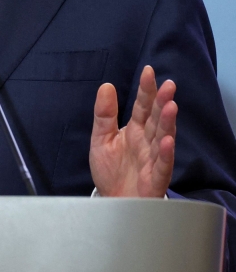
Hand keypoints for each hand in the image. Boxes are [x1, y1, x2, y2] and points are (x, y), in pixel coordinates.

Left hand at [90, 65, 176, 196]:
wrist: (111, 199)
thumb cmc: (110, 169)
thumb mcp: (100, 138)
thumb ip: (104, 114)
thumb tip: (106, 86)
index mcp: (135, 130)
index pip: (143, 107)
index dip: (146, 90)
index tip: (148, 71)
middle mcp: (147, 142)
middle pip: (156, 119)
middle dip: (162, 102)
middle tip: (168, 85)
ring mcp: (153, 159)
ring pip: (163, 138)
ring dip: (167, 123)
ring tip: (170, 106)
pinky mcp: (154, 178)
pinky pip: (162, 165)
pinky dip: (165, 154)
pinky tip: (167, 141)